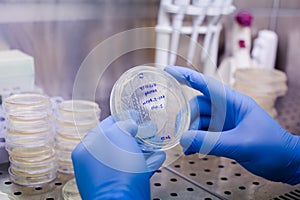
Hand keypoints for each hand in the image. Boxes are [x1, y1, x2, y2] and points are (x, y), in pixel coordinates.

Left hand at [72, 115, 165, 199]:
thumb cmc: (115, 169)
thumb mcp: (118, 136)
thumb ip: (123, 125)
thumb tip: (129, 125)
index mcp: (87, 148)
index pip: (104, 126)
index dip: (122, 117)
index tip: (134, 113)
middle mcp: (94, 162)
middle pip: (117, 142)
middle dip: (134, 133)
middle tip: (147, 128)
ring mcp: (107, 176)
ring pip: (127, 157)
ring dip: (143, 148)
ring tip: (155, 142)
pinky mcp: (120, 186)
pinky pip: (134, 171)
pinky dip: (146, 162)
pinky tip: (158, 157)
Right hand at [165, 66, 299, 184]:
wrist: (285, 163)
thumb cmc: (272, 147)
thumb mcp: (240, 144)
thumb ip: (211, 141)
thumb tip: (184, 139)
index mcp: (233, 102)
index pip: (206, 84)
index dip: (186, 76)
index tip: (169, 71)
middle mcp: (226, 110)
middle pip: (198, 106)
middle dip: (187, 118)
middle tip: (180, 133)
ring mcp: (224, 122)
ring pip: (199, 121)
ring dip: (191, 133)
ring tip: (188, 147)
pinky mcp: (223, 134)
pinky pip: (203, 134)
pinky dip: (196, 141)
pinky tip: (193, 150)